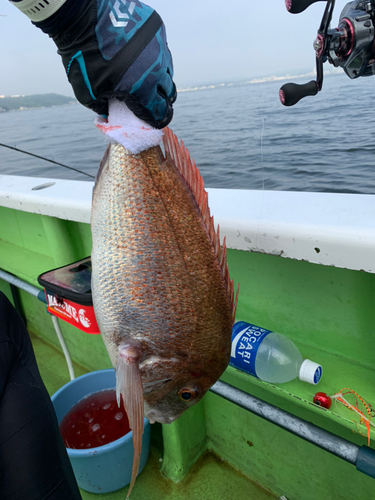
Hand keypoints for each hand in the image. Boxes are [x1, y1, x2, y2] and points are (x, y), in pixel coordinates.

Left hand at [52, 0, 175, 127]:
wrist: (81, 18)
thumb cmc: (83, 58)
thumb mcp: (88, 94)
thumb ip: (104, 107)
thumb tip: (110, 113)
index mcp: (143, 90)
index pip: (162, 112)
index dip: (159, 118)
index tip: (155, 118)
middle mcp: (157, 69)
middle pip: (169, 92)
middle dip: (163, 99)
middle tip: (153, 99)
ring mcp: (159, 47)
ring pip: (169, 70)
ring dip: (161, 77)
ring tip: (149, 78)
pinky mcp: (157, 29)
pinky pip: (162, 48)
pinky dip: (156, 56)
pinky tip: (143, 56)